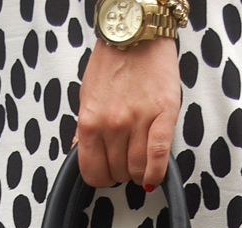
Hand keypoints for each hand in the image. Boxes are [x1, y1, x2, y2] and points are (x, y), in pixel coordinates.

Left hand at [76, 37, 180, 188]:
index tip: (108, 174)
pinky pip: (158, 157)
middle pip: (118, 173)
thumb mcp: (86, 98)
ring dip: (140, 174)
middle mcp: (112, 125)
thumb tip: (79, 153)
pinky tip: (154, 176)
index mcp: (89, 122)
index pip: (92, 172)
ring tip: (141, 164)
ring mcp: (137, 121)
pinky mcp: (162, 116)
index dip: (101, 178)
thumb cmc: (111, 63)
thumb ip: (83, 130)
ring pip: (138, 170)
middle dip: (122, 173)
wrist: (136, 34)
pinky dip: (156, 173)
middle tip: (126, 161)